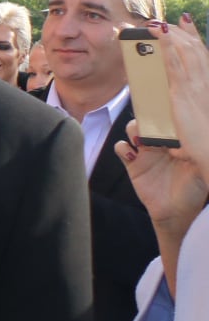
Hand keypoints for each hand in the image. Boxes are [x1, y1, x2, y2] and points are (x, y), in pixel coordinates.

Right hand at [116, 117, 205, 232]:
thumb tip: (187, 134)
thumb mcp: (200, 167)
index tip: (166, 107)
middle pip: (149, 119)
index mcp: (179, 140)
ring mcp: (146, 152)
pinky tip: (132, 155)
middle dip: (148, 114)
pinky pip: (120, 148)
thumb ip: (195, 149)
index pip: (170, 119)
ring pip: (133, 129)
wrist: (175, 213)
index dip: (167, 111)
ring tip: (140, 137)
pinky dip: (122, 148)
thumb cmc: (193, 190)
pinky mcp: (133, 164)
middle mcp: (161, 143)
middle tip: (152, 120)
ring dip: (134, 128)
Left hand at [162, 14, 208, 160]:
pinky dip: (165, 45)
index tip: (185, 21)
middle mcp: (205, 81)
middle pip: (192, 48)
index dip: (193, 35)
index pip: (202, 54)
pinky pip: (173, 62)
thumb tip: (172, 96)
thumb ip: (185, 102)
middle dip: (177, 31)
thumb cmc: (203, 139)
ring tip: (152, 24)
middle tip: (161, 21)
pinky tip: (155, 35)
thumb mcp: (194, 115)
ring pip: (183, 50)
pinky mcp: (182, 92)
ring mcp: (195, 85)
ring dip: (167, 34)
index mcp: (208, 85)